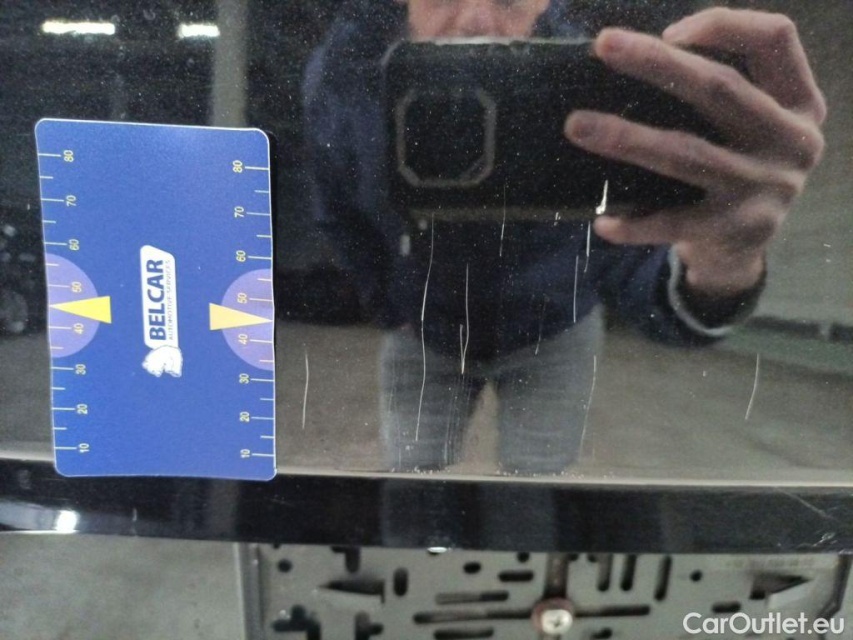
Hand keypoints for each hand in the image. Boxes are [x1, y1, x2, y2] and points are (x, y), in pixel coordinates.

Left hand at [564, 8, 825, 297]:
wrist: (744, 249)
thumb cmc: (732, 168)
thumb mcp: (747, 126)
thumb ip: (717, 92)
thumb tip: (632, 55)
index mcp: (798, 102)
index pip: (775, 39)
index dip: (724, 25)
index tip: (669, 31)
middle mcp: (791, 140)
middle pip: (721, 88)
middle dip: (657, 63)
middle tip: (605, 45)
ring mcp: (767, 188)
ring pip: (687, 154)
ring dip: (627, 138)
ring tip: (577, 126)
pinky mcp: (738, 229)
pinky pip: (675, 223)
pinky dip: (635, 224)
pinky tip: (602, 222)